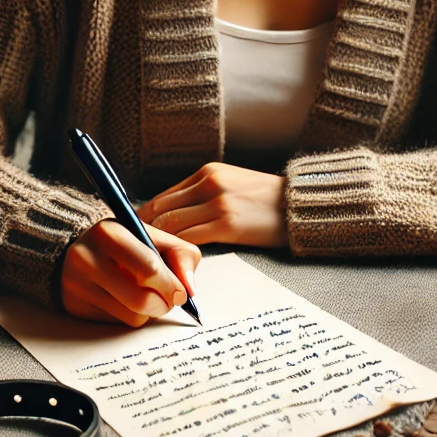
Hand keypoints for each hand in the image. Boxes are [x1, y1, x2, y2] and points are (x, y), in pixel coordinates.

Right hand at [61, 219, 200, 327]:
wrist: (82, 248)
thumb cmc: (127, 244)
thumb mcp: (156, 237)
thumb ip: (181, 256)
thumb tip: (188, 290)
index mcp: (108, 233)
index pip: (149, 269)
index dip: (171, 286)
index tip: (180, 293)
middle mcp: (86, 258)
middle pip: (141, 300)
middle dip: (163, 305)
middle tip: (167, 300)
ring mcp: (76, 285)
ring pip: (132, 317)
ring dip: (148, 313)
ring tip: (143, 295)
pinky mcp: (74, 306)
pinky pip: (117, 325)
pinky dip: (129, 316)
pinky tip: (123, 300)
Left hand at [137, 163, 288, 247]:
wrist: (301, 205)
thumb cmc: (267, 202)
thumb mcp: (232, 186)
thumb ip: (203, 196)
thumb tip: (173, 217)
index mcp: (207, 173)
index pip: (163, 197)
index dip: (144, 218)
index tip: (136, 236)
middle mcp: (209, 183)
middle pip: (161, 209)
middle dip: (144, 233)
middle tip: (135, 253)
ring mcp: (217, 203)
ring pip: (170, 225)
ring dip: (158, 245)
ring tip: (150, 261)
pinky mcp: (227, 224)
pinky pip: (189, 239)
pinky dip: (176, 252)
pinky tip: (172, 263)